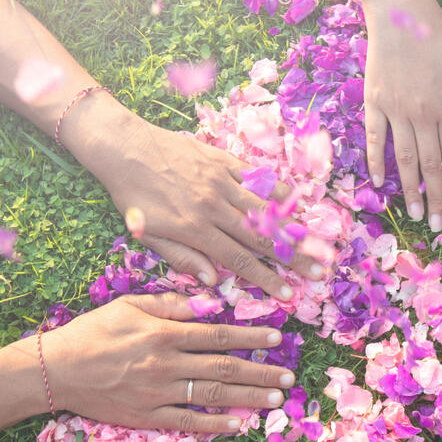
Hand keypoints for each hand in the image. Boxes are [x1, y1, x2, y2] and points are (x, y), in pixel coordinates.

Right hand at [44, 292, 292, 432]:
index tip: (278, 337)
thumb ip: (171, 305)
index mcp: (164, 334)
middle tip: (288, 376)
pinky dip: (217, 424)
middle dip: (261, 371)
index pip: (218, 335)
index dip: (251, 336)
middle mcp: (166, 364)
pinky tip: (240, 424)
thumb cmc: (93, 332)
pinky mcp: (147, 417)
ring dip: (249, 397)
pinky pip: (189, 422)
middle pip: (224, 369)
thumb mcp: (129, 306)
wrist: (56, 370)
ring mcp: (158, 394)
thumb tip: (211, 302)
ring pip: (213, 396)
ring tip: (277, 398)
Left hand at [89, 115, 324, 296]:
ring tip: (316, 244)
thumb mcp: (147, 233)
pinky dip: (278, 192)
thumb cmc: (132, 195)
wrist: (123, 147)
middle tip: (318, 272)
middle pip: (261, 237)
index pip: (239, 260)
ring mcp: (221, 181)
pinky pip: (257, 179)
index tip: (287, 294)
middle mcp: (213, 206)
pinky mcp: (223, 161)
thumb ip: (182, 258)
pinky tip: (297, 204)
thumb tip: (214, 282)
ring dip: (293, 228)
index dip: (265, 279)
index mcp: (195, 229)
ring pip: (265, 209)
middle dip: (292, 258)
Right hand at [361, 0, 441, 230]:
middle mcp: (423, 114)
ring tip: (413, 215)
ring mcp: (396, 110)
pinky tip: (378, 183)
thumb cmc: (439, 34)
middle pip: (430, 165)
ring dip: (410, 189)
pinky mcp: (375, 102)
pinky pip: (376, 138)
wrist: (399, 9)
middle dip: (435, 198)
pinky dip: (377, 161)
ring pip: (405, 158)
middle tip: (436, 226)